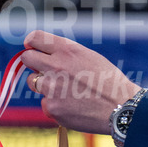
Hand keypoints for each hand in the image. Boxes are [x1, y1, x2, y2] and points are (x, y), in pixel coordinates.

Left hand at [22, 30, 139, 133]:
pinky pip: (44, 103)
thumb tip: (45, 53)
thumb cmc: (108, 81)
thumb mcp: (89, 57)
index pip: (35, 38)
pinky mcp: (51, 108)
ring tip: (66, 90)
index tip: (33, 47)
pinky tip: (72, 106)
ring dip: (44, 85)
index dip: (32, 42)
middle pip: (26, 58)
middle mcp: (56, 66)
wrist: (121, 108)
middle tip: (43, 69)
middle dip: (33, 62)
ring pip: (33, 82)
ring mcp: (51, 88)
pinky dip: (55, 105)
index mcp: (67, 50)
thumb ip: (65, 53)